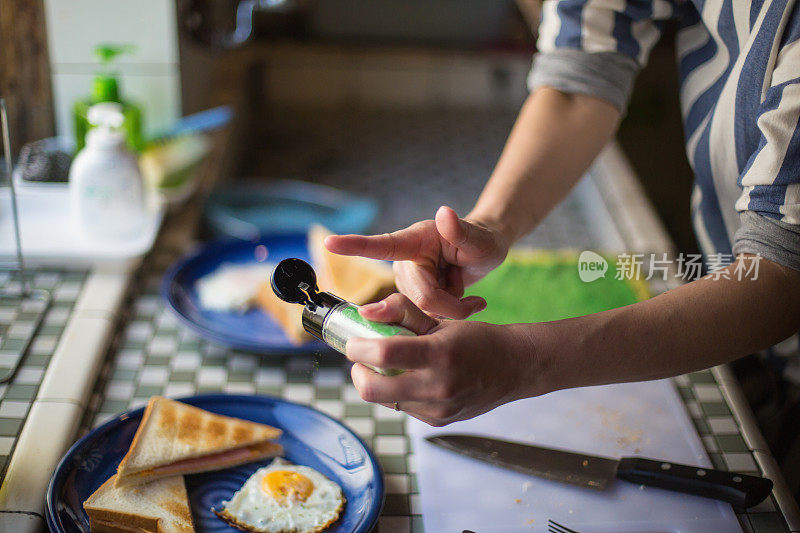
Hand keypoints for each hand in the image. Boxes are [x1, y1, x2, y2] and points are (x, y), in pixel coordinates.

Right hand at [325, 206, 508, 318]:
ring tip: (467, 294)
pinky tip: (462, 304)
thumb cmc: (481, 241)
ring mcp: (407, 284)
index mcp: (413, 241)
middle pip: (419, 298)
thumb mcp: (479, 238)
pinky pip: (426, 320)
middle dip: (450, 305)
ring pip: (423, 313)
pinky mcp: (412, 302)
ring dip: (450, 310)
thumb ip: (462, 230)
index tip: (328, 242)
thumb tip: (445, 212)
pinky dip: (448, 316)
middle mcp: (404, 264)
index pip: (381, 244)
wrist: (482, 258)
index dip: (354, 245)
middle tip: (476, 300)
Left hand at [345, 293, 539, 425]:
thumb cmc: (476, 339)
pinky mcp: (438, 421)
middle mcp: (438, 386)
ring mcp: (438, 408)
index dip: (357, 348)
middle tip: (361, 360)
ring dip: (379, 383)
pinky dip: (399, 392)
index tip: (353, 342)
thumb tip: (366, 311)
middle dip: (357, 374)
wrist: (514, 367)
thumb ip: (401, 311)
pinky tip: (414, 379)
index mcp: (439, 354)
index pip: (383, 354)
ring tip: (394, 366)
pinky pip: (403, 408)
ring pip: (385, 400)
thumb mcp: (441, 319)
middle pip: (372, 390)